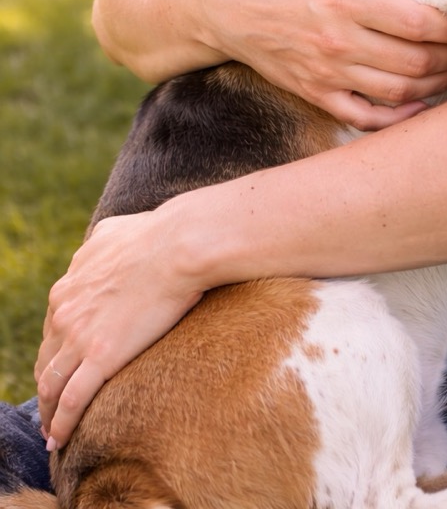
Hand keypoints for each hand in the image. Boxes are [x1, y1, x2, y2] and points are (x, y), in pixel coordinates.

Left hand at [35, 210, 202, 448]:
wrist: (177, 246)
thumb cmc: (157, 234)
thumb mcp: (114, 231)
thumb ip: (100, 241)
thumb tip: (102, 239)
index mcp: (69, 285)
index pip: (53, 328)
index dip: (56, 350)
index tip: (62, 366)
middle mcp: (64, 311)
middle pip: (46, 358)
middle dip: (47, 383)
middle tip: (51, 404)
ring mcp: (79, 336)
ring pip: (51, 384)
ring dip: (47, 410)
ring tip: (52, 429)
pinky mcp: (100, 358)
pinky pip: (72, 401)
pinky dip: (61, 424)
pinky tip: (60, 439)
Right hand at [189, 0, 446, 129]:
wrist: (227, 8)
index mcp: (346, 1)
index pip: (416, 22)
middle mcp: (339, 42)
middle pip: (414, 61)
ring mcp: (328, 74)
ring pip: (398, 91)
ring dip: (436, 85)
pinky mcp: (316, 95)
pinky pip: (365, 117)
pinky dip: (398, 117)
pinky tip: (419, 104)